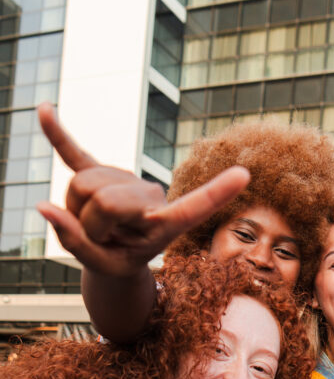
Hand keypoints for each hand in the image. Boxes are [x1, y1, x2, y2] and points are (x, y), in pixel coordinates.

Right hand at [35, 103, 248, 275]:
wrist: (115, 257)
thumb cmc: (117, 263)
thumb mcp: (104, 268)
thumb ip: (77, 244)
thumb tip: (44, 207)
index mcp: (165, 224)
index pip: (193, 208)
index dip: (216, 193)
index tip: (245, 174)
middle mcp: (150, 196)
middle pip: (102, 199)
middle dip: (89, 224)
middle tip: (102, 240)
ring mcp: (125, 181)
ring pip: (82, 184)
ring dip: (76, 211)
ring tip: (95, 225)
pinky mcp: (100, 170)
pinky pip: (75, 152)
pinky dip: (58, 135)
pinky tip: (44, 110)